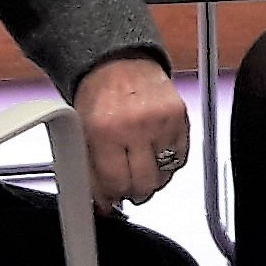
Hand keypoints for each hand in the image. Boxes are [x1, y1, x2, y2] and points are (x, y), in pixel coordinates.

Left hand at [75, 54, 189, 207]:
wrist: (118, 60)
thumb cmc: (98, 95)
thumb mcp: (84, 133)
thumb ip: (92, 171)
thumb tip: (104, 205)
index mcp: (104, 130)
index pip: (116, 183)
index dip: (114, 195)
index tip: (112, 194)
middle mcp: (135, 126)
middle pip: (144, 184)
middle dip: (134, 190)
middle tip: (127, 181)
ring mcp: (161, 121)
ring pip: (165, 175)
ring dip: (152, 176)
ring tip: (140, 162)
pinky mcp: (181, 117)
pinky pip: (181, 158)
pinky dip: (169, 162)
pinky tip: (155, 150)